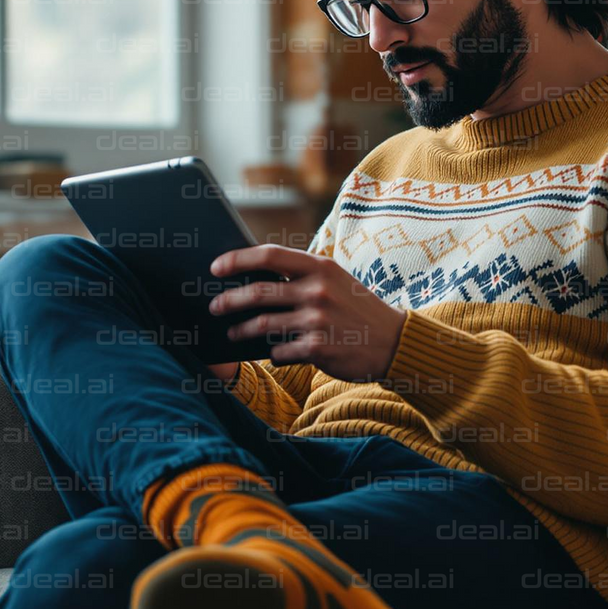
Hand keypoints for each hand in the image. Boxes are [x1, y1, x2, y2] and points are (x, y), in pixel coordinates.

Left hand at [207, 245, 406, 382]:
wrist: (393, 342)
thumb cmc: (356, 309)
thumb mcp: (335, 281)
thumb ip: (301, 277)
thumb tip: (251, 280)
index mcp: (320, 267)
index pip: (269, 256)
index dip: (237, 260)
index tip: (215, 268)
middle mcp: (318, 291)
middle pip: (258, 292)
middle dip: (229, 300)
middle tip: (214, 306)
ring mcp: (317, 321)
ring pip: (262, 324)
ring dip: (242, 330)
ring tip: (232, 332)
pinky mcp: (318, 349)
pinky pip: (279, 351)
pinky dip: (273, 352)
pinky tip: (273, 352)